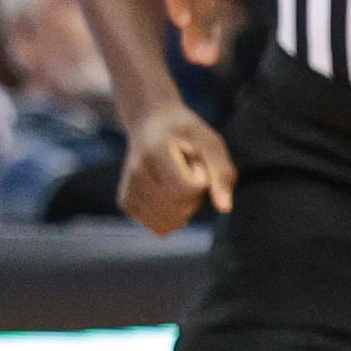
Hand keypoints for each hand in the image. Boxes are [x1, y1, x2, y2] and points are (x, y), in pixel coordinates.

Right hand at [118, 101, 235, 234]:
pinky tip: (166, 192)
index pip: (187, 188)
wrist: (150, 124)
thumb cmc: (186, 135)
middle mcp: (136, 172)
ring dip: (183, 207)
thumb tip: (225, 209)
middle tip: (187, 170)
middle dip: (195, 195)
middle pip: (180, 207)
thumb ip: (222, 174)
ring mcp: (127, 188)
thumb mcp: (210, 143)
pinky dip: (171, 216)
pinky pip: (160, 227)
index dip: (202, 178)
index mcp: (155, 151)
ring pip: (170, 222)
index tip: (195, 160)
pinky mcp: (125, 203)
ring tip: (176, 180)